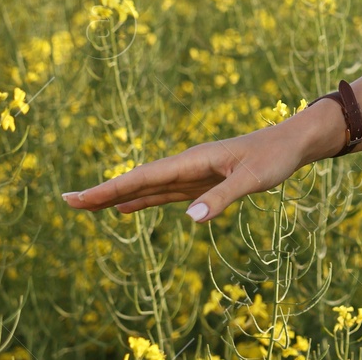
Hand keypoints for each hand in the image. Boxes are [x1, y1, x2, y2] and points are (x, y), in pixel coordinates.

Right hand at [60, 112, 328, 222]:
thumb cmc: (276, 157)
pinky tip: (127, 208)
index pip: (144, 177)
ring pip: (148, 187)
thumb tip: (190, 219)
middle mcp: (188, 164)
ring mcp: (193, 173)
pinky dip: (143, 199)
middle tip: (67, 202)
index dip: (110, 189)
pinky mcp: (203, 181)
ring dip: (119, 196)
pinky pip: (165, 192)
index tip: (79, 197)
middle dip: (104, 192)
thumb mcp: (253, 178)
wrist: (294, 142)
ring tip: (87, 205)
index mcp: (194, 160)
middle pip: (138, 181)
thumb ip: (223, 197)